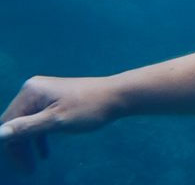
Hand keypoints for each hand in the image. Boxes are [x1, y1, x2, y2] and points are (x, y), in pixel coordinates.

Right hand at [1, 76, 119, 172]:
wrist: (117, 96)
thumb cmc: (89, 108)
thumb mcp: (56, 121)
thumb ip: (26, 128)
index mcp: (31, 92)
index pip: (7, 122)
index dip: (9, 145)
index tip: (19, 165)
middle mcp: (33, 89)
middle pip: (16, 123)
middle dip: (19, 147)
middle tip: (27, 170)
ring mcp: (44, 93)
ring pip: (28, 123)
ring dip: (29, 144)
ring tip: (32, 167)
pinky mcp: (54, 99)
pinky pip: (40, 120)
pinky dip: (40, 136)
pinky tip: (44, 154)